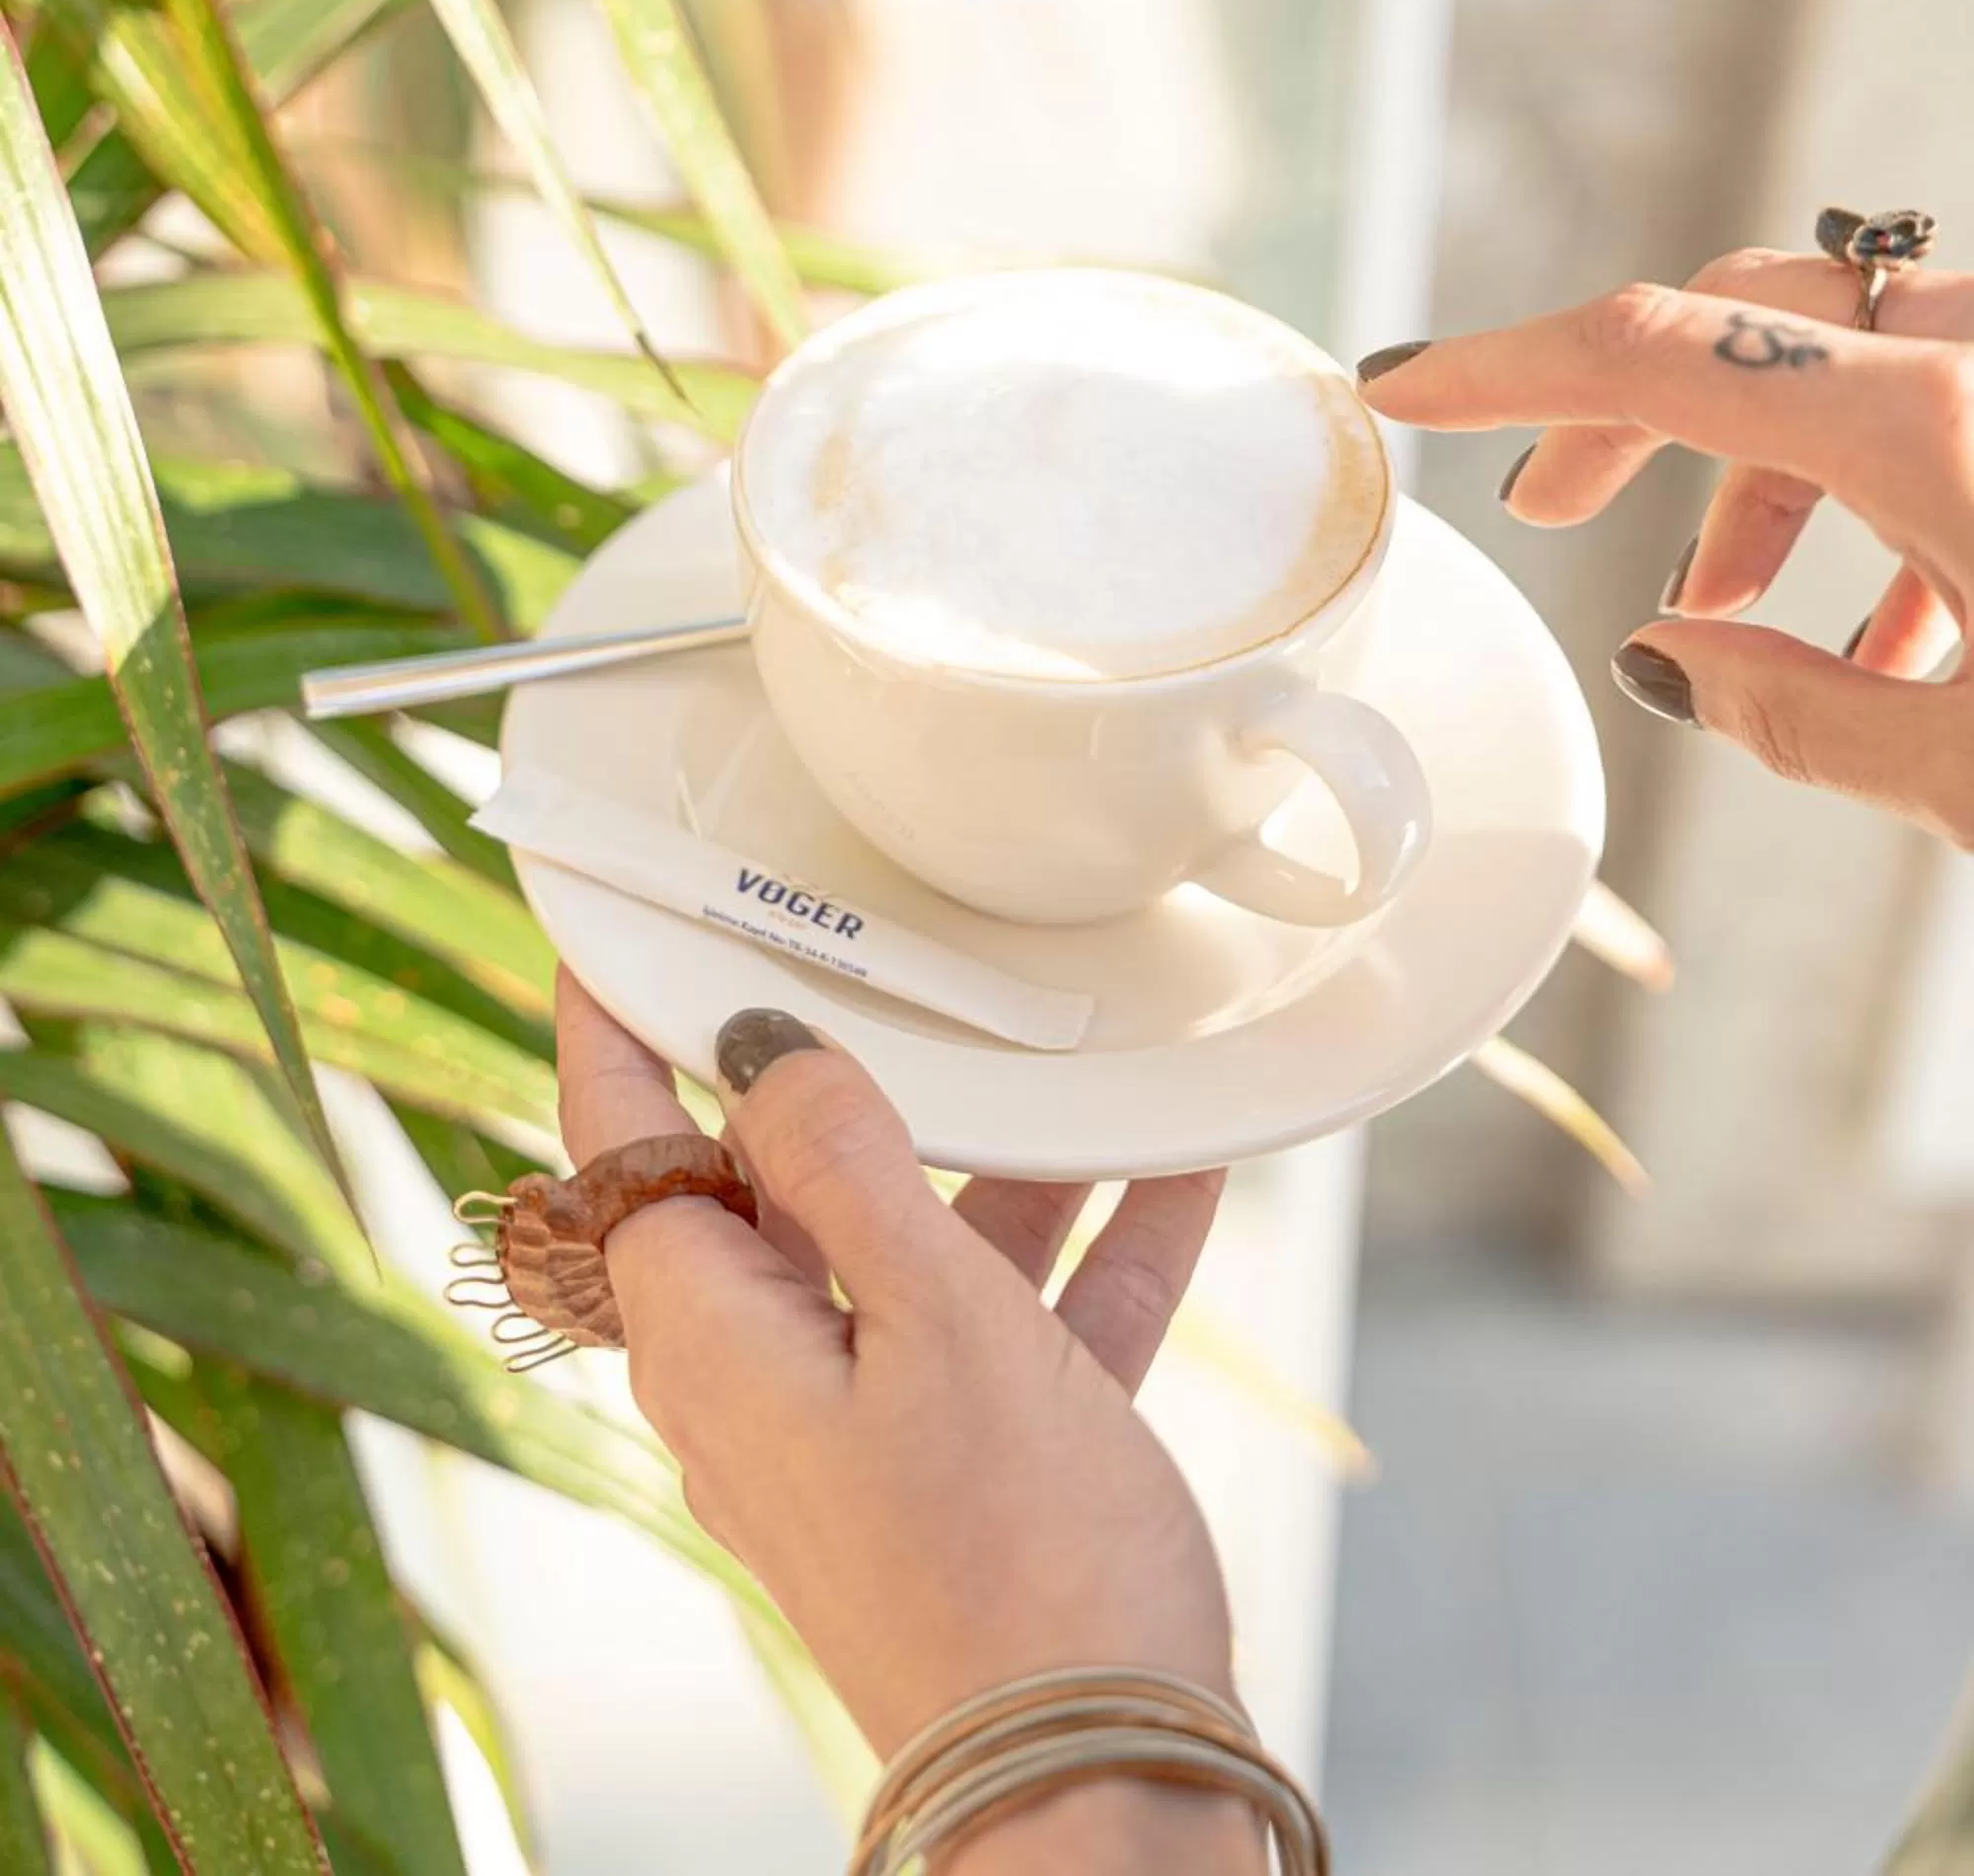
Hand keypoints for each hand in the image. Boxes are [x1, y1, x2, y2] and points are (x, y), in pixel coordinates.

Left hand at [556, 975, 1261, 1873]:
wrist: (1104, 1787)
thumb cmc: (1011, 1564)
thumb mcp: (935, 1321)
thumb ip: (846, 1165)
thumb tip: (767, 1044)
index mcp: (717, 1341)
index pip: (622, 1148)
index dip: (607, 1031)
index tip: (603, 932)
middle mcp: (771, 1380)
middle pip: (774, 1185)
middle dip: (832, 1072)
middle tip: (865, 956)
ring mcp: (870, 1425)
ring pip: (912, 1243)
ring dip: (997, 1156)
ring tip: (1070, 1057)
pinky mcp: (967, 1465)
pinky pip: (1012, 1321)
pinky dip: (1082, 1246)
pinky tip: (1175, 1171)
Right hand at [1358, 246, 1973, 844]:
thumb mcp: (1970, 773)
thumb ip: (1804, 715)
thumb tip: (1671, 666)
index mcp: (1933, 422)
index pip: (1657, 353)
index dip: (1504, 371)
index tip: (1406, 387)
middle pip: (1739, 321)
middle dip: (1620, 414)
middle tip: (1544, 506)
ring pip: (1848, 352)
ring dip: (1759, 469)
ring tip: (1714, 598)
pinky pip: (1949, 395)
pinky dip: (1878, 486)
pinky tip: (1881, 630)